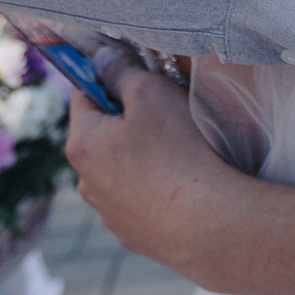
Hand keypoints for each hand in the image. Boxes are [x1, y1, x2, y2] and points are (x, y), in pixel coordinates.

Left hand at [65, 52, 294, 294]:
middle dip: (126, 118)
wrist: (212, 224)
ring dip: (139, 156)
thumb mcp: (151, 93)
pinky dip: (153, 189)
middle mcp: (86, 182)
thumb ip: (121, 70)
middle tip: (166, 112)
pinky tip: (181, 185)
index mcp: (82, 144)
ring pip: (119, 170)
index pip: (82, 92)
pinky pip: (138, 200)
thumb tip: (103, 59)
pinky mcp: (133, 236)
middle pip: (100, 134)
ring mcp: (109, 214)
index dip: (107, 74)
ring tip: (179, 153)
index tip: (133, 70)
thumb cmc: (180, 152)